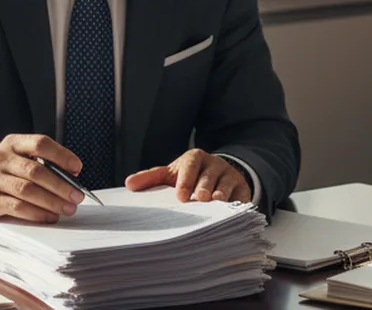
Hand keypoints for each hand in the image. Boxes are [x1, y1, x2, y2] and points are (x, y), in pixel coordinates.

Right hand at [0, 134, 85, 223]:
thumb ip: (44, 163)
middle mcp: (1, 158)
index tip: (77, 168)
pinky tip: (50, 216)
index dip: (61, 155)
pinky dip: (37, 213)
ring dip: (52, 201)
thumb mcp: (21, 160)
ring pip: (28, 190)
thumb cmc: (6, 173)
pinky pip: (17, 207)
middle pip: (36, 171)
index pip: (40, 144)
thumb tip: (73, 175)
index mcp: (14, 143)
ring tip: (68, 208)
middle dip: (61, 185)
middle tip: (77, 196)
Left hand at [124, 149, 251, 202]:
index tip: (180, 196)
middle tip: (200, 199)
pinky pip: (241, 196)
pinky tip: (231, 214)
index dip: (186, 179)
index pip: (191, 164)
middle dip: (205, 186)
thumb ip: (151, 179)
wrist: (216, 176)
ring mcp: (230, 176)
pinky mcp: (242, 189)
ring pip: (227, 184)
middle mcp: (214, 165)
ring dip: (222, 194)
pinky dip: (236, 204)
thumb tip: (129, 184)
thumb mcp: (170, 175)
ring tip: (216, 203)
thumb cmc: (188, 177)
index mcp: (195, 158)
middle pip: (210, 174)